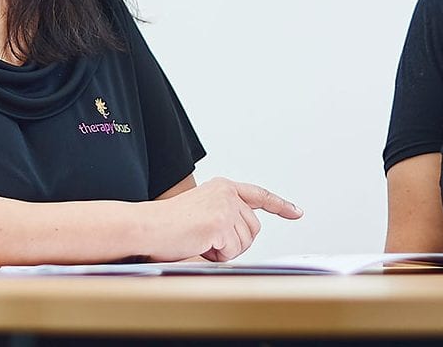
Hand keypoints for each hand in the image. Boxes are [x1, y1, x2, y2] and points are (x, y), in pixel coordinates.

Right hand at [144, 177, 301, 261]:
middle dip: (236, 243)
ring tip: (200, 241)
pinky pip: (233, 251)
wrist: (145, 227)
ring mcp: (226, 206)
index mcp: (223, 187)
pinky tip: (199, 244)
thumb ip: (226, 218)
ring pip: (244, 242)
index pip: (259, 196)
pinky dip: (217, 255)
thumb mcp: (204, 215)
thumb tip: (245, 235)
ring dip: (224, 250)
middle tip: (208, 242)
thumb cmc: (167, 226)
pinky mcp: (221, 222)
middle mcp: (228, 192)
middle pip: (254, 229)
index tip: (296, 212)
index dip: (280, 206)